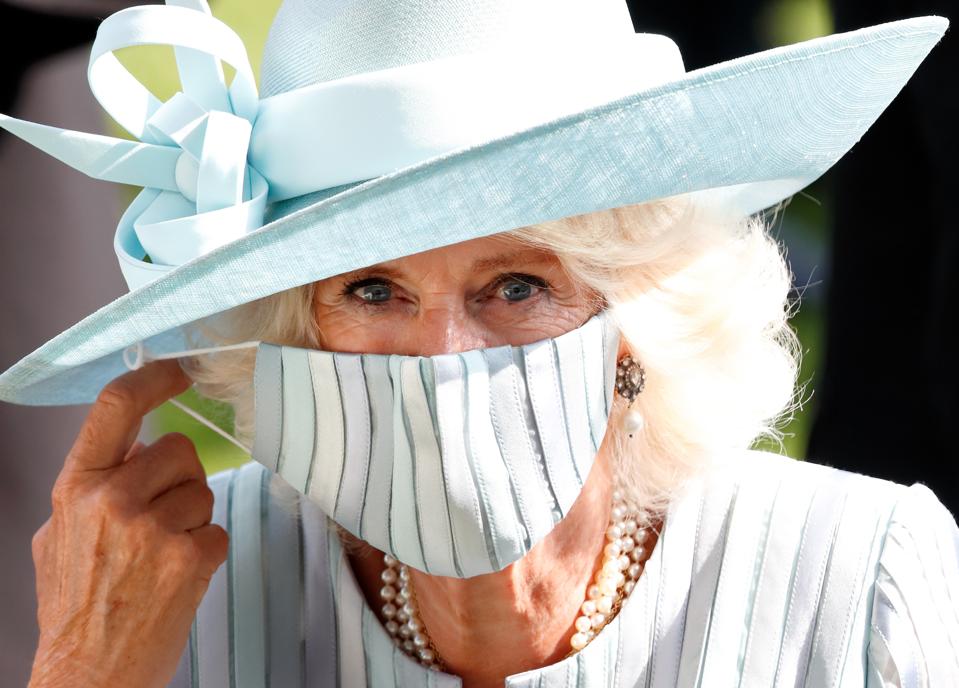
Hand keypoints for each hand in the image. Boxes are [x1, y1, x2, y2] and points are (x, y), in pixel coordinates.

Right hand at [28, 359, 228, 687]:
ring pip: (204, 491)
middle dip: (179, 479)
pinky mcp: (189, 558)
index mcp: (77, 488)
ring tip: (160, 557)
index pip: (115, 406)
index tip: (178, 371)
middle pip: (180, 450)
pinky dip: (204, 552)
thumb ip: (95, 486)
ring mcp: (153, 529)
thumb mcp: (61, 537)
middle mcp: (113, 501)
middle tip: (160, 519)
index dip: (152, 379)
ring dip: (192, 519)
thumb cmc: (75, 608)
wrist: (87, 676)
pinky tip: (176, 578)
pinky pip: (217, 530)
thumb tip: (137, 445)